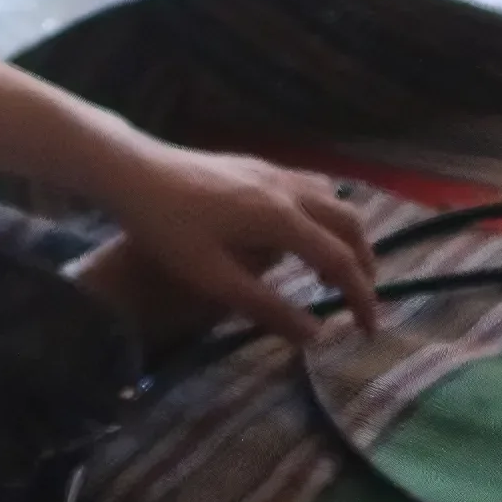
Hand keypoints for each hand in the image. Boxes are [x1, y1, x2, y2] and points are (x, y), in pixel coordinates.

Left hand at [88, 142, 381, 349]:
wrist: (133, 173)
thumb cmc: (167, 229)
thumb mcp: (213, 278)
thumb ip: (267, 306)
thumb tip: (316, 335)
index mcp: (282, 219)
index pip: (340, 260)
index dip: (360, 296)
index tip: (368, 328)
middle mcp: (289, 190)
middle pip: (349, 224)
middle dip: (364, 263)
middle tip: (361, 300)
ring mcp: (274, 172)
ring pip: (334, 200)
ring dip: (346, 235)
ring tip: (336, 269)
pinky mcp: (257, 165)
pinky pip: (312, 186)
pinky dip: (325, 213)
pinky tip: (303, 231)